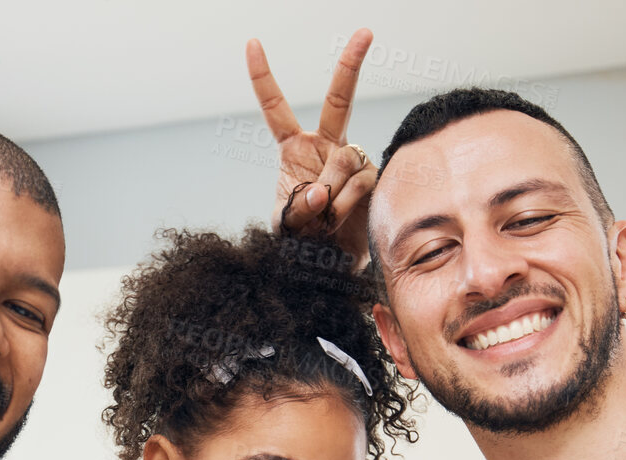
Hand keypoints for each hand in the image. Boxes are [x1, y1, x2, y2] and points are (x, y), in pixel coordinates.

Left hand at [246, 29, 377, 266]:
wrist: (331, 262)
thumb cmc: (302, 237)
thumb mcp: (285, 224)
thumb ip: (295, 208)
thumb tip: (321, 192)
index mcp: (295, 147)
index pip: (276, 107)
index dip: (263, 77)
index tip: (252, 43)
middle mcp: (327, 145)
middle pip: (339, 99)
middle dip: (351, 64)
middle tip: (366, 32)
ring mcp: (352, 160)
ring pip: (344, 159)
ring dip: (331, 193)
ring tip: (322, 219)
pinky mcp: (373, 179)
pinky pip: (359, 183)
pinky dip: (344, 205)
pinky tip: (338, 219)